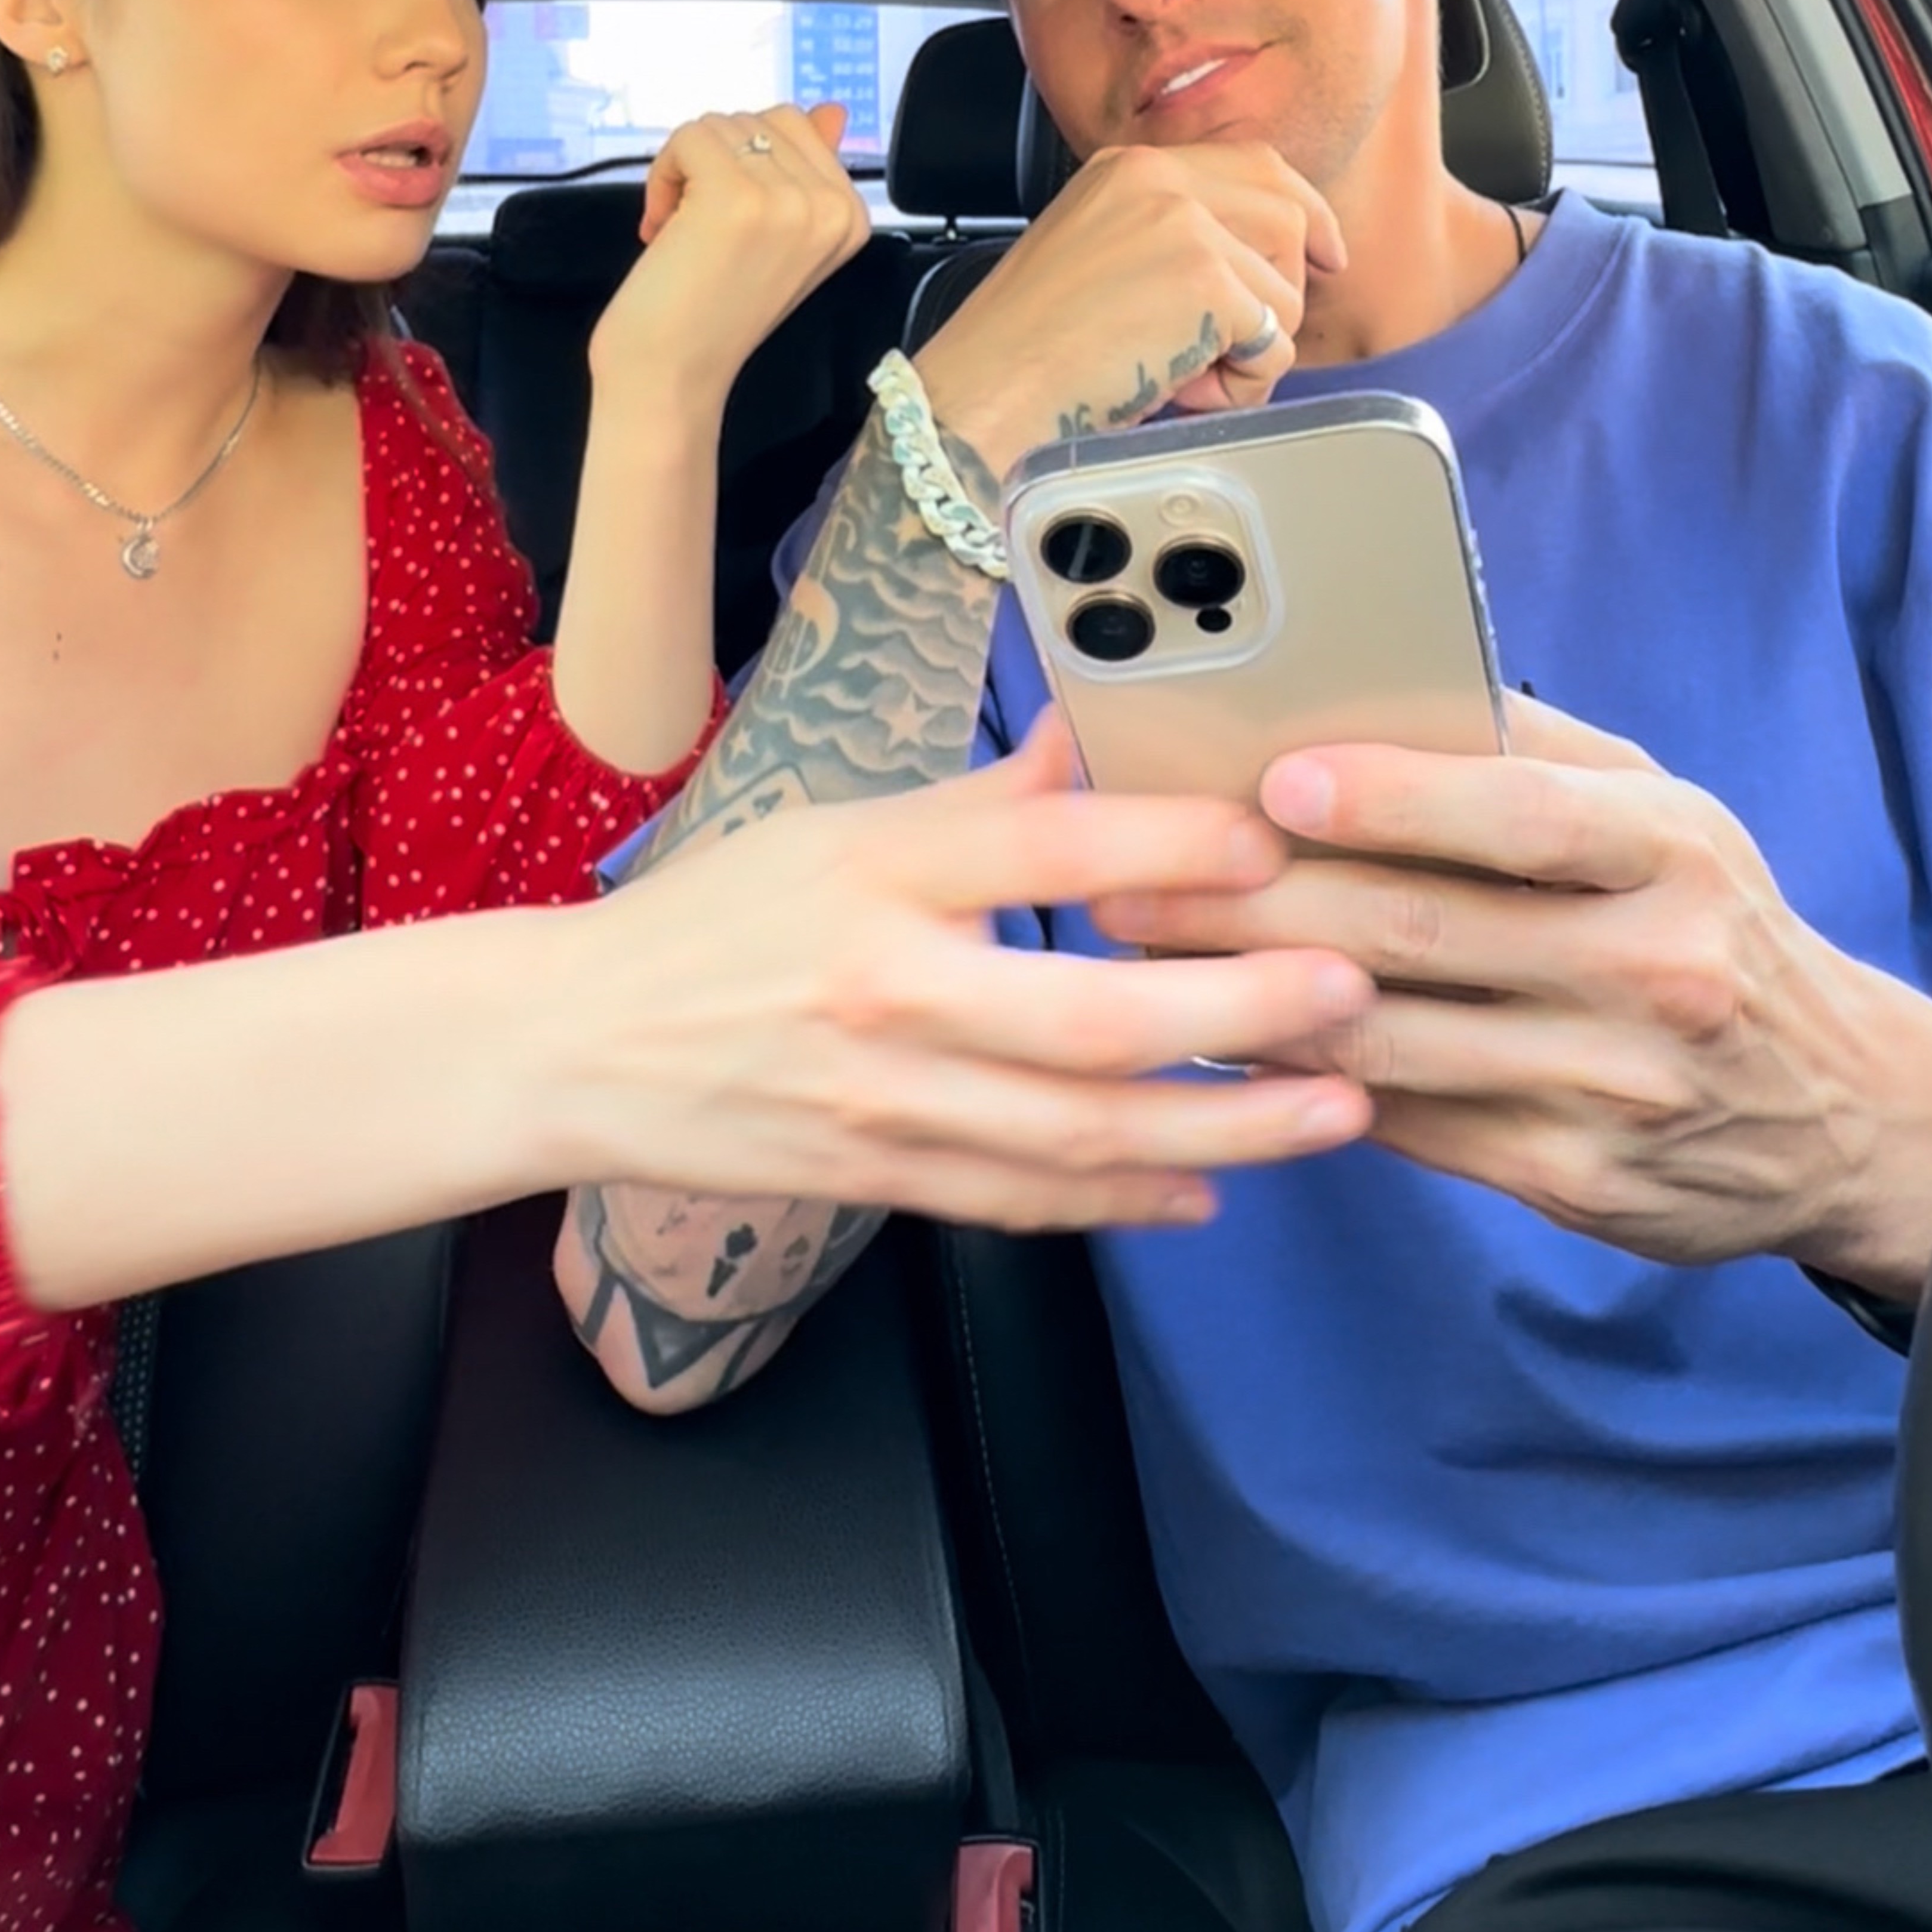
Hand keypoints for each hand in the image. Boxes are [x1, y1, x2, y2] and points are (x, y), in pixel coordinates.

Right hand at [557, 714, 1374, 1230]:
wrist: (580, 1047)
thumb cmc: (715, 920)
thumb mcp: (835, 826)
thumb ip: (982, 799)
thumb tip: (1099, 730)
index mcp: (876, 870)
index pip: (1044, 849)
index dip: (1167, 846)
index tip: (1271, 841)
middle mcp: (888, 987)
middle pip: (1092, 1015)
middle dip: (1239, 1011)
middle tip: (1351, 988)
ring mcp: (886, 1099)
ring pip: (1082, 1131)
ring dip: (1225, 1125)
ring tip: (1337, 1106)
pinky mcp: (880, 1178)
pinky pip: (1027, 1201)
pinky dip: (1128, 1201)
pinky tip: (1211, 1186)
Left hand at [589, 101, 869, 417]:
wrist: (672, 376)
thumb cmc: (712, 312)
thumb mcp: (775, 235)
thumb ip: (806, 169)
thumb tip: (833, 111)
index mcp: (851, 215)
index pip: (795, 125)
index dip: (744, 163)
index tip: (729, 224)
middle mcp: (833, 205)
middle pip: (757, 118)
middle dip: (714, 162)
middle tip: (699, 229)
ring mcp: (789, 199)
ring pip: (719, 125)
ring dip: (683, 170)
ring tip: (682, 232)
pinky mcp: (737, 195)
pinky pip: (688, 137)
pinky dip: (662, 174)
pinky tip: (662, 226)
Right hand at [917, 139, 1346, 478]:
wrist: (982, 391)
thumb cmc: (1026, 349)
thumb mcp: (1096, 253)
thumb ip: (1166, 236)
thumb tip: (1254, 266)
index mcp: (1129, 167)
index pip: (1256, 164)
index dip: (1304, 211)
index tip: (1326, 252)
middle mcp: (1161, 180)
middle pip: (1287, 219)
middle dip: (1281, 293)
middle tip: (1234, 349)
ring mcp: (1187, 225)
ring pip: (1288, 290)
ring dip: (1250, 350)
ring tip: (1180, 376)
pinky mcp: (1207, 282)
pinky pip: (1275, 344)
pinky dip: (1240, 386)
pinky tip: (1178, 391)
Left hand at [1090, 693, 1931, 1288]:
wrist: (1833, 1111)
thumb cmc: (1710, 923)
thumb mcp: (1666, 814)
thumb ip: (1535, 751)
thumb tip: (1384, 681)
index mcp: (1671, 855)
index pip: (1519, 817)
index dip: (1391, 797)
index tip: (1275, 780)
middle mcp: (1650, 971)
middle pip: (1422, 931)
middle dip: (1257, 899)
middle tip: (1133, 871)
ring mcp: (1611, 1088)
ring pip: (1391, 1040)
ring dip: (1245, 996)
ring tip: (1142, 952)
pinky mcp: (1571, 1182)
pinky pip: (1406, 1125)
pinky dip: (1301, 1082)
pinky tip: (1222, 1041)